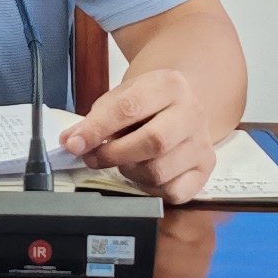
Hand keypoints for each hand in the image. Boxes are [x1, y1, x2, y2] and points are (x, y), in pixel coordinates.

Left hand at [61, 62, 230, 202]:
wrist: (183, 104)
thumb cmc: (147, 104)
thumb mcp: (121, 98)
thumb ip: (96, 119)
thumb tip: (71, 141)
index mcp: (169, 85)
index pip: (130, 107)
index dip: (97, 129)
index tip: (74, 143)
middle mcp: (192, 113)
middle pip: (153, 142)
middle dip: (114, 154)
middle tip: (93, 158)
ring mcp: (202, 144)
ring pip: (160, 171)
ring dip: (130, 172)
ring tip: (122, 161)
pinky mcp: (206, 170)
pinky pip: (174, 192)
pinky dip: (152, 189)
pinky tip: (144, 174)